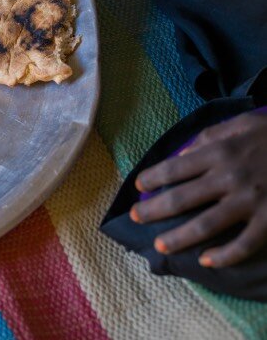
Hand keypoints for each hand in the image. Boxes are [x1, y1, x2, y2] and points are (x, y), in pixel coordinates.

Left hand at [130, 111, 266, 267]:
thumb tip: (181, 155)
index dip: (151, 178)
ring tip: (160, 246)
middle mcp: (229, 178)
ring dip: (178, 238)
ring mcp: (250, 202)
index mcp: (220, 152)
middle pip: (181, 199)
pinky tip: (207, 261)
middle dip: (153, 210)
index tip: (138, 186)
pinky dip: (224, 256)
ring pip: (205, 226)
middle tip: (135, 218)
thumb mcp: (242, 125)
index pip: (174, 168)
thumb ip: (210, 138)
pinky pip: (244, 244)